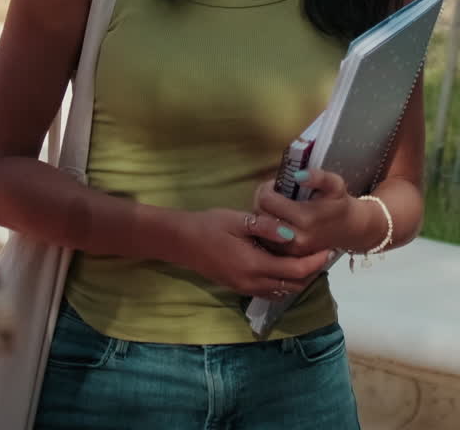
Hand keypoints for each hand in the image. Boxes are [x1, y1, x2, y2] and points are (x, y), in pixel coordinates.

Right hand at [174, 207, 331, 299]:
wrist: (182, 242)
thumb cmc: (209, 226)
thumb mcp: (237, 220)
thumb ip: (265, 227)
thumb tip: (292, 234)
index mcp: (255, 265)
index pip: (295, 270)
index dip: (315, 262)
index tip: (329, 249)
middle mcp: (253, 283)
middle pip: (293, 285)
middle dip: (311, 271)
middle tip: (322, 252)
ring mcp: (246, 288)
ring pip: (282, 290)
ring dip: (299, 278)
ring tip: (308, 258)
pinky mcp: (240, 288)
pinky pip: (270, 290)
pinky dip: (284, 281)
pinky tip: (285, 264)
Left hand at [254, 168, 369, 256]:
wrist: (350, 230)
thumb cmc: (339, 203)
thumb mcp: (335, 184)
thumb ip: (318, 177)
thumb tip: (298, 175)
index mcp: (305, 218)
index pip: (266, 200)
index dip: (266, 188)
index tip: (275, 185)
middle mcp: (296, 238)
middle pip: (260, 215)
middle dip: (261, 201)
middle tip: (272, 194)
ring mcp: (292, 251)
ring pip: (260, 230)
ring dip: (263, 215)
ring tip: (275, 206)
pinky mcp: (289, 258)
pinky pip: (266, 241)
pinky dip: (266, 229)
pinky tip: (277, 220)